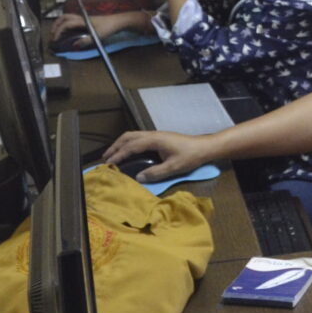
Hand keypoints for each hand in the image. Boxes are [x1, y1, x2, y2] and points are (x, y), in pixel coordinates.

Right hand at [48, 8, 150, 44]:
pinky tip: (67, 31)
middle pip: (64, 17)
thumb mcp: (98, 36)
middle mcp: (81, 18)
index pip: (66, 24)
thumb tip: (74, 46)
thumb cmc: (109, 28)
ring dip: (60, 23)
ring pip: (68, 17)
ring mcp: (84, 18)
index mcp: (82, 20)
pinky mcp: (86, 20)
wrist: (119, 21)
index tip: (55, 39)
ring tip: (57, 32)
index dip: (59, 31)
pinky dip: (66, 24)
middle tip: (52, 34)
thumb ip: (86, 41)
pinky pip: (72, 20)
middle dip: (56, 25)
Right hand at [100, 129, 215, 180]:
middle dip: (115, 147)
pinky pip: (138, 138)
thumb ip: (155, 173)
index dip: (119, 155)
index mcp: (154, 140)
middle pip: (128, 137)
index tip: (109, 164)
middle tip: (106, 158)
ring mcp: (156, 135)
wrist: (205, 147)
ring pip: (133, 136)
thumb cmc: (190, 156)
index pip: (131, 146)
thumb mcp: (173, 167)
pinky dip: (129, 144)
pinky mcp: (159, 138)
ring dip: (121, 144)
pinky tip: (128, 152)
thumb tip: (138, 178)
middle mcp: (152, 135)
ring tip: (113, 155)